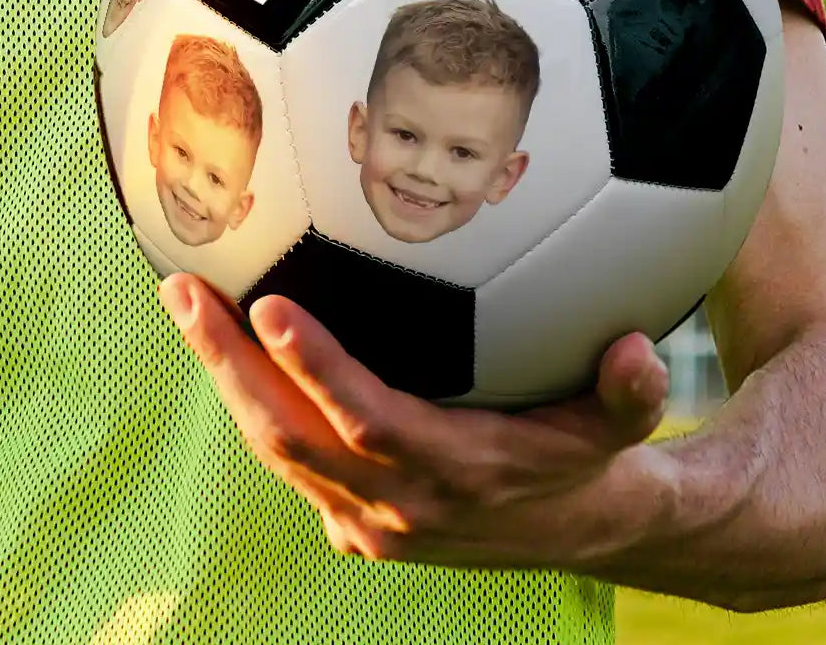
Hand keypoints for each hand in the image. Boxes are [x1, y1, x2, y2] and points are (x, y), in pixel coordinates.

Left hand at [158, 272, 669, 568]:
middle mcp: (397, 504)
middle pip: (292, 436)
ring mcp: (368, 522)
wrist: (571, 534)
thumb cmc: (584, 461)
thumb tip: (640, 352)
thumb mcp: (619, 427)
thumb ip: (632, 393)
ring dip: (228, 381)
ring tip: (190, 308)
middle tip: (185, 291)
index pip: (368, 420)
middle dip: (230, 365)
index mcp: (451, 471)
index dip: (318, 367)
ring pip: (277, 450)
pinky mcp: (356, 526)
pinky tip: (231, 354)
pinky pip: (292, 462)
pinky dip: (255, 406)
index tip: (270, 306)